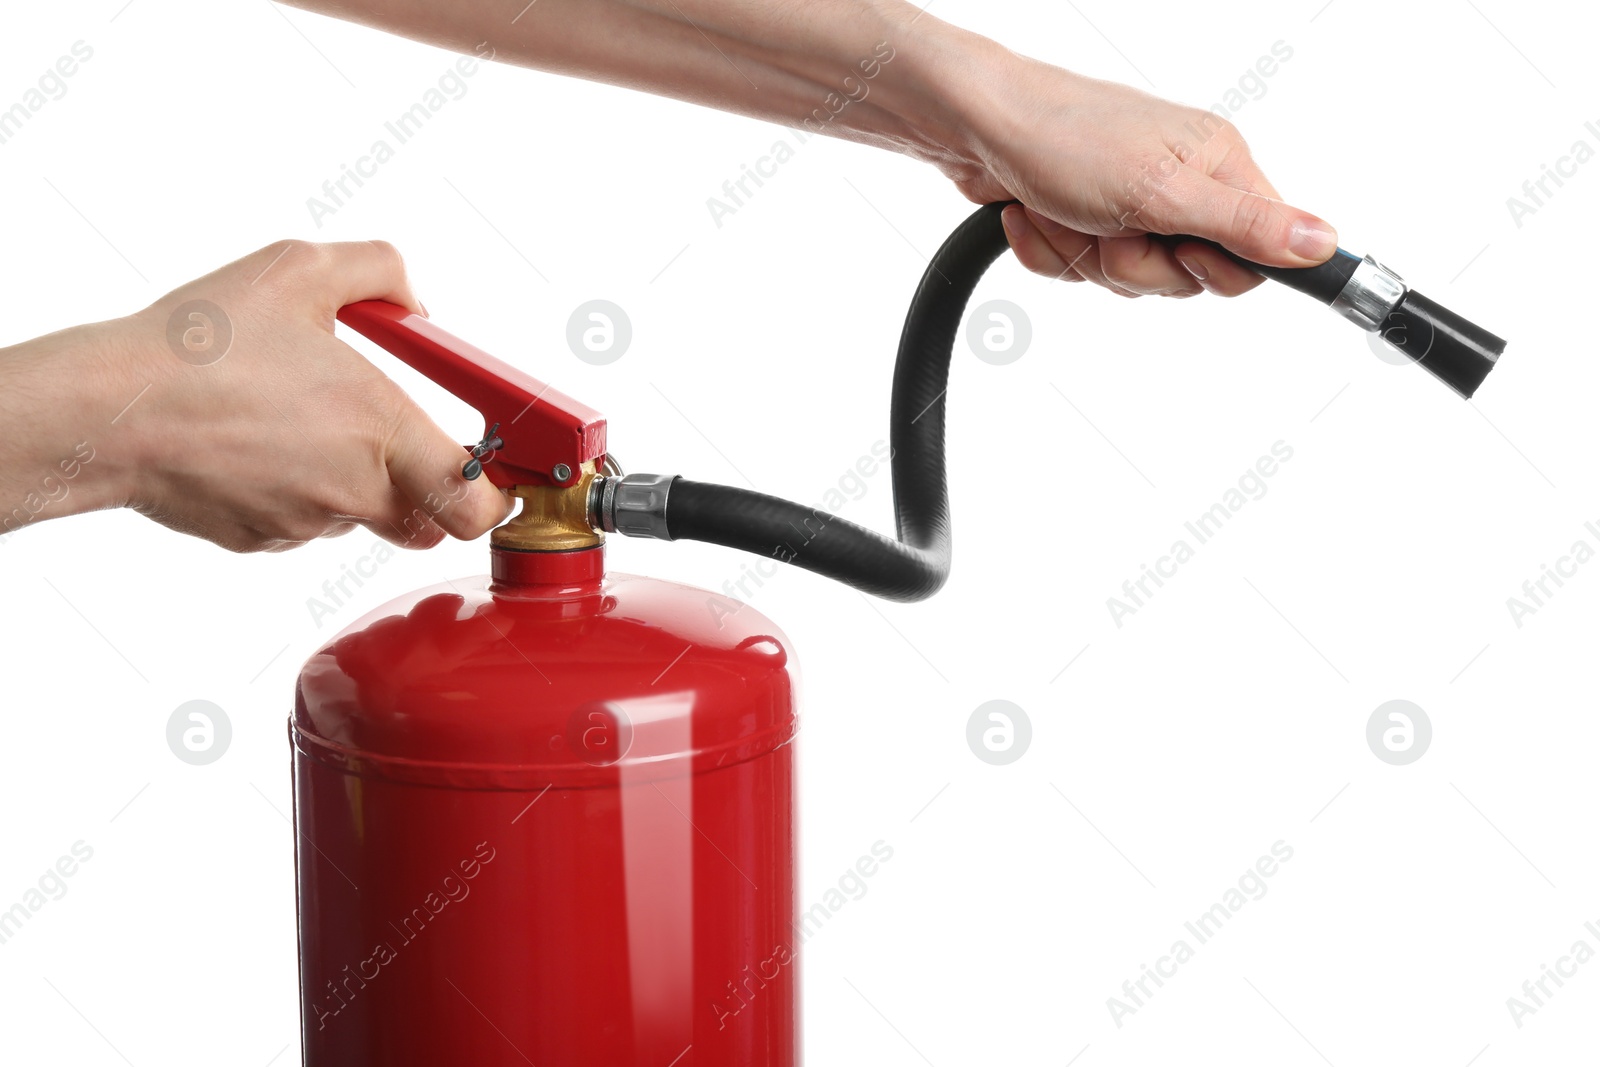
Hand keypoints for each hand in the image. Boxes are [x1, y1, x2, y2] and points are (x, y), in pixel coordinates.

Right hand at [22, 240, 511, 551]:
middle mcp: (354, 492)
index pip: (478, 507)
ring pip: (358, 518)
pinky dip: (296, 492)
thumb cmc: (201, 346)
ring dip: (353, 483)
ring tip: (300, 421)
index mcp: (384, 433)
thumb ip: (379, 272)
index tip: (496, 474)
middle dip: (427, 490)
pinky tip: (258, 445)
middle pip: (425, 523)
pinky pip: (300, 525)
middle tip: (405, 444)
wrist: (111, 408)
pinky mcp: (258, 540)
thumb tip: (414, 300)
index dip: (497, 498)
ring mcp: (304, 524)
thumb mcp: (302, 269)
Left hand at [936, 44, 1337, 298]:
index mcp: (1217, 165)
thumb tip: (1325, 243)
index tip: (1179, 250)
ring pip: (1128, 276)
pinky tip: (1032, 214)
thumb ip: (1245, 226)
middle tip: (1109, 227)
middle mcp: (1180, 182)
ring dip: (1082, 256)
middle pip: (1185, 276)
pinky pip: (1081, 268)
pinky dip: (1049, 250)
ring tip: (1064, 211)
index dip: (1210, 268)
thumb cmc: (1063, 139)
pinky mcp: (1084, 216)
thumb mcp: (1162, 193)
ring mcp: (1129, 202)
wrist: (971, 125)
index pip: (1253, 255)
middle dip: (1134, 265)